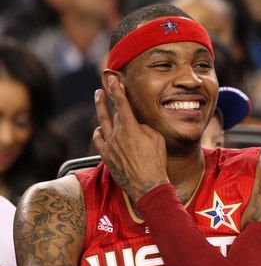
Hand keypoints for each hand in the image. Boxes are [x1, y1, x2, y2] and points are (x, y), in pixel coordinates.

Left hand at [93, 74, 168, 200]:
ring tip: (99, 102)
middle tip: (102, 88)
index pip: (122, 104)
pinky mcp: (106, 156)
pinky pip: (98, 140)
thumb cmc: (156, 162)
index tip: (113, 79)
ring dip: (100, 111)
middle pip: (108, 112)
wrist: (147, 186)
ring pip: (101, 124)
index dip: (117, 90)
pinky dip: (98, 132)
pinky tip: (100, 129)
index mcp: (131, 129)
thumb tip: (136, 126)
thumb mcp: (157, 140)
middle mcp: (117, 135)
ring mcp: (109, 146)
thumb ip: (144, 128)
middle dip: (106, 98)